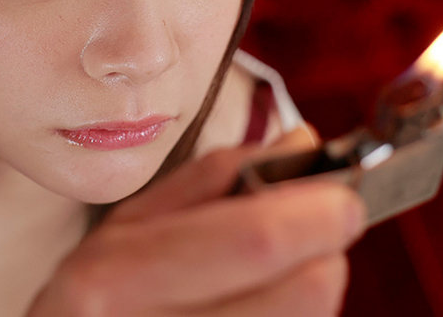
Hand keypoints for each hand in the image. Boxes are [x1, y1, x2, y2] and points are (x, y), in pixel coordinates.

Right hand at [27, 127, 366, 315]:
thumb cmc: (100, 296)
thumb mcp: (132, 224)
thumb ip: (215, 176)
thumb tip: (301, 143)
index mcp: (116, 278)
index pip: (257, 238)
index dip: (319, 210)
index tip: (342, 194)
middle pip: (308, 290)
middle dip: (326, 251)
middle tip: (312, 232)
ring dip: (311, 287)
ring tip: (267, 275)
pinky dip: (293, 314)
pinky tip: (256, 303)